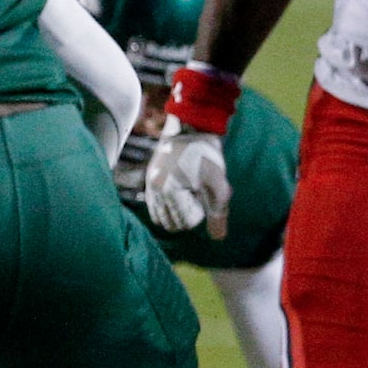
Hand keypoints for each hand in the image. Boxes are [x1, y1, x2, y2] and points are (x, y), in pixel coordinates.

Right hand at [143, 118, 231, 238]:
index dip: (200, 214)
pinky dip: (166, 208)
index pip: (184, 222)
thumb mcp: (218, 186)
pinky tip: (180, 197)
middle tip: (199, 197)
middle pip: (170, 221)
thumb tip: (218, 238)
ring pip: (160, 215)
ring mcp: (149, 185)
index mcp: (169, 193)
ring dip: (176, 213)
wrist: (190, 129)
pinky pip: (153, 205)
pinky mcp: (149, 180)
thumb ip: (218, 214)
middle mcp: (154, 191)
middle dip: (187, 215)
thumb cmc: (207, 156)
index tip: (205, 196)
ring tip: (191, 196)